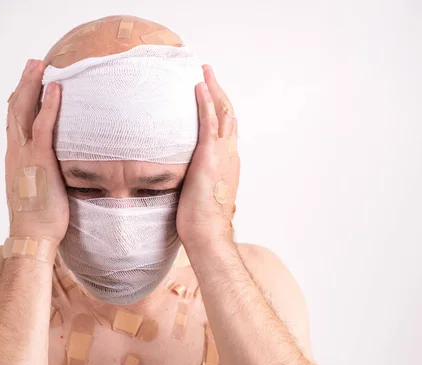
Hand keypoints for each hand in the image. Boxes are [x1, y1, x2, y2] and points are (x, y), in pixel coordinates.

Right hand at [5, 59, 68, 242]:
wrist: (32, 236)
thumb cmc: (38, 219)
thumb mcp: (37, 191)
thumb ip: (41, 175)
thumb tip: (53, 171)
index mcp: (15, 159)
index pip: (14, 123)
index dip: (20, 100)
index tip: (26, 84)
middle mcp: (15, 152)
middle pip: (15, 109)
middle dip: (24, 84)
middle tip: (33, 63)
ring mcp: (25, 155)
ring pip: (24, 111)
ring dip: (32, 85)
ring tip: (40, 65)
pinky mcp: (39, 160)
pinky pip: (43, 127)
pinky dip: (49, 106)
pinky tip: (56, 89)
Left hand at [177, 65, 239, 248]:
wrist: (207, 234)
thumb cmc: (202, 221)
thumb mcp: (203, 195)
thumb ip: (201, 182)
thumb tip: (191, 181)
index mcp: (228, 164)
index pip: (226, 130)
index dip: (220, 111)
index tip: (211, 96)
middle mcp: (230, 155)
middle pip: (229, 115)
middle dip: (219, 92)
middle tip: (208, 74)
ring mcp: (222, 154)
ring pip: (223, 113)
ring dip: (213, 89)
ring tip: (204, 72)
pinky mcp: (209, 156)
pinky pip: (209, 121)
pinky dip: (205, 102)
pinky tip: (198, 88)